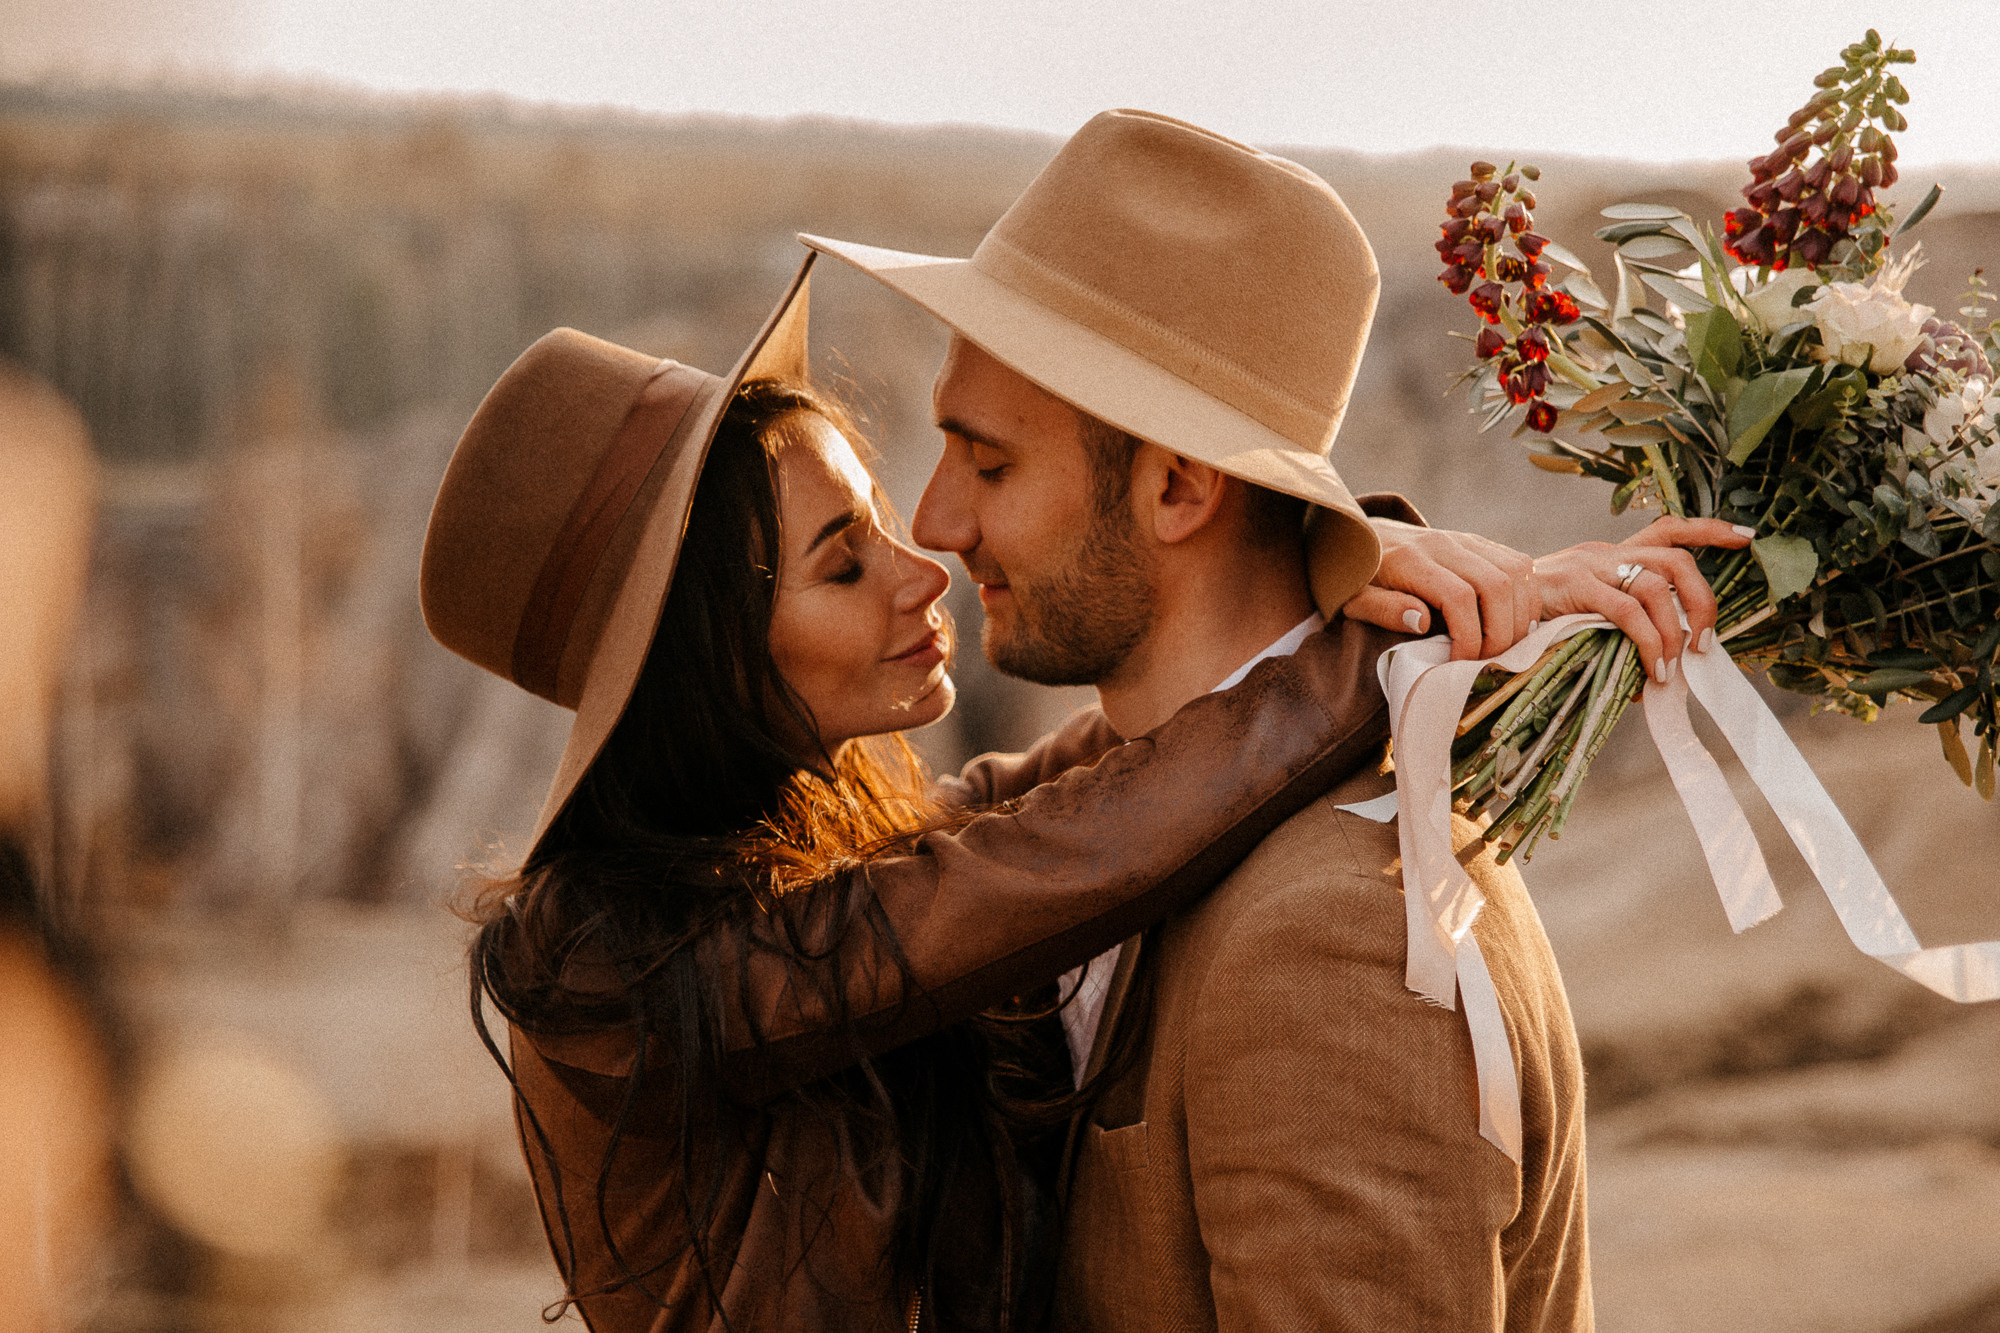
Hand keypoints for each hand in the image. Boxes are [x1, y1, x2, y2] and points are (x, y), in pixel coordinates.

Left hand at [1341, 518, 1539, 660]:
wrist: (1358, 535)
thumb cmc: (1355, 576)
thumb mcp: (1353, 598)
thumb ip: (1382, 609)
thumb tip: (1422, 621)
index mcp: (1410, 560)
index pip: (1459, 597)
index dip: (1469, 637)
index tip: (1460, 664)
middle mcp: (1444, 544)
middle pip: (1497, 585)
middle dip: (1501, 632)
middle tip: (1487, 662)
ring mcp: (1465, 539)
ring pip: (1516, 572)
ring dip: (1519, 615)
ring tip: (1503, 647)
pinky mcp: (1478, 542)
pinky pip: (1519, 564)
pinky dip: (1525, 597)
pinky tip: (1514, 624)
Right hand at [1530, 516, 1755, 682]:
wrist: (1482, 613)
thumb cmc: (1531, 625)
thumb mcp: (1580, 620)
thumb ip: (1616, 634)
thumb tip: (1658, 675)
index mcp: (1608, 557)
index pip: (1665, 529)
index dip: (1707, 530)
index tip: (1745, 537)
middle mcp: (1604, 553)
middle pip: (1675, 560)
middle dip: (1703, 600)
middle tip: (1704, 642)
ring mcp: (1590, 566)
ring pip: (1657, 585)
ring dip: (1674, 630)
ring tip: (1671, 666)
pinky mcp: (1575, 585)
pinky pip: (1626, 610)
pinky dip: (1648, 641)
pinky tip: (1649, 668)